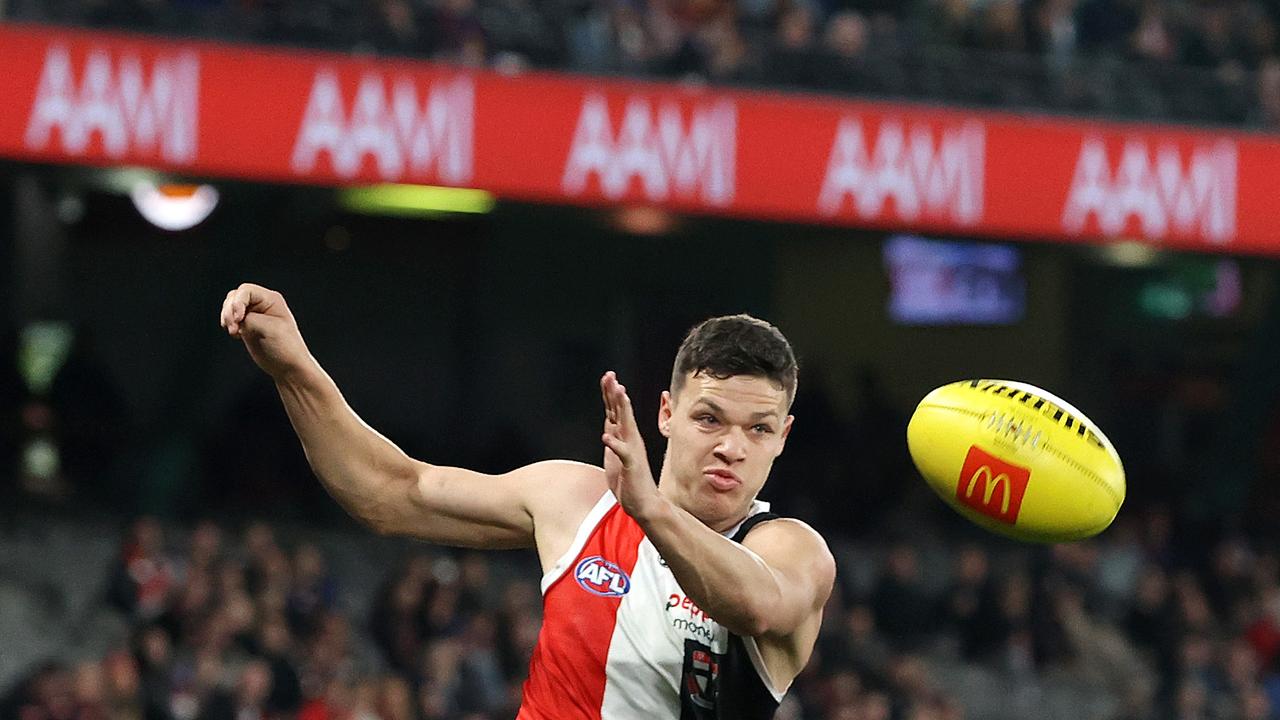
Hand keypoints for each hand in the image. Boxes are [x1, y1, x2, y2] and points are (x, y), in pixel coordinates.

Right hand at [219, 283, 310, 379]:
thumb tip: (235, 318)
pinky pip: (231, 318)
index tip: (238, 319)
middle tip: (234, 329)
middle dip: (229, 311)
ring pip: (230, 307)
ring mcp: (254, 315)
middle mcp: (262, 304)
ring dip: (227, 318)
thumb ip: (248, 319)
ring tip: (234, 333)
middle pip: (235, 297)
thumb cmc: (284, 347)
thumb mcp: (266, 329)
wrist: (288, 367)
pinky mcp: (247, 326)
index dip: (237, 303)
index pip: (246, 291)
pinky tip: (236, 335)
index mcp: (271, 300)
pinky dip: (228, 324)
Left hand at [600, 371, 662, 519]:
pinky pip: (623, 453)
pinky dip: (615, 444)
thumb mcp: (616, 455)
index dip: (611, 394)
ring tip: (619, 392)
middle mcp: (631, 439)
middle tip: (611, 375)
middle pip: (621, 412)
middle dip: (615, 393)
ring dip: (622, 409)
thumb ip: (614, 438)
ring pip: (626, 425)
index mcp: (625, 436)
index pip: (616, 411)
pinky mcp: (632, 465)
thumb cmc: (629, 481)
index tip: (608, 376)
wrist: (644, 504)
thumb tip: (608, 423)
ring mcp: (632, 451)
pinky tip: (606, 436)